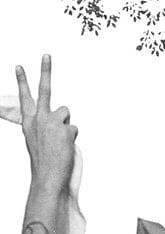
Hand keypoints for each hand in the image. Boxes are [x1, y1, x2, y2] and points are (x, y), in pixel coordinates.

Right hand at [16, 55, 76, 192]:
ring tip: (59, 142)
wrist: (48, 176)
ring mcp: (51, 122)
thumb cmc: (45, 160)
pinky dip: (71, 138)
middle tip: (47, 54)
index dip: (22, 81)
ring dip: (66, 127)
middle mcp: (38, 119)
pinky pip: (73, 129)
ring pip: (66, 114)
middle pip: (44, 90)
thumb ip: (44, 126)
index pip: (25, 97)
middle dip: (45, 70)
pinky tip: (64, 148)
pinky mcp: (65, 129)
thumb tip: (60, 120)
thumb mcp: (37, 140)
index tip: (19, 66)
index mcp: (28, 122)